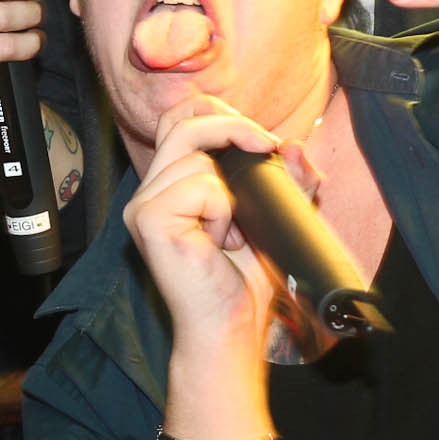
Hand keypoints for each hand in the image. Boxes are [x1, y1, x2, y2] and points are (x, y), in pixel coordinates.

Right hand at [124, 94, 321, 352]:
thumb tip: (294, 144)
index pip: (180, 118)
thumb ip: (287, 179)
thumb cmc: (245, 279)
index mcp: (171, 182)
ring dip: (230, 190)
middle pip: (182, 122)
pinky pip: (200, 186)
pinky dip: (223, 210)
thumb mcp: (274, 216)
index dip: (219, 113)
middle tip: (266, 150)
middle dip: (233, 128)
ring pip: (196, 157)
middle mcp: (150, 190)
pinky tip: (220, 242)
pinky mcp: (149, 221)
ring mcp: (144, 205)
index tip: (261, 138)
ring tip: (232, 232)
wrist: (231, 326)